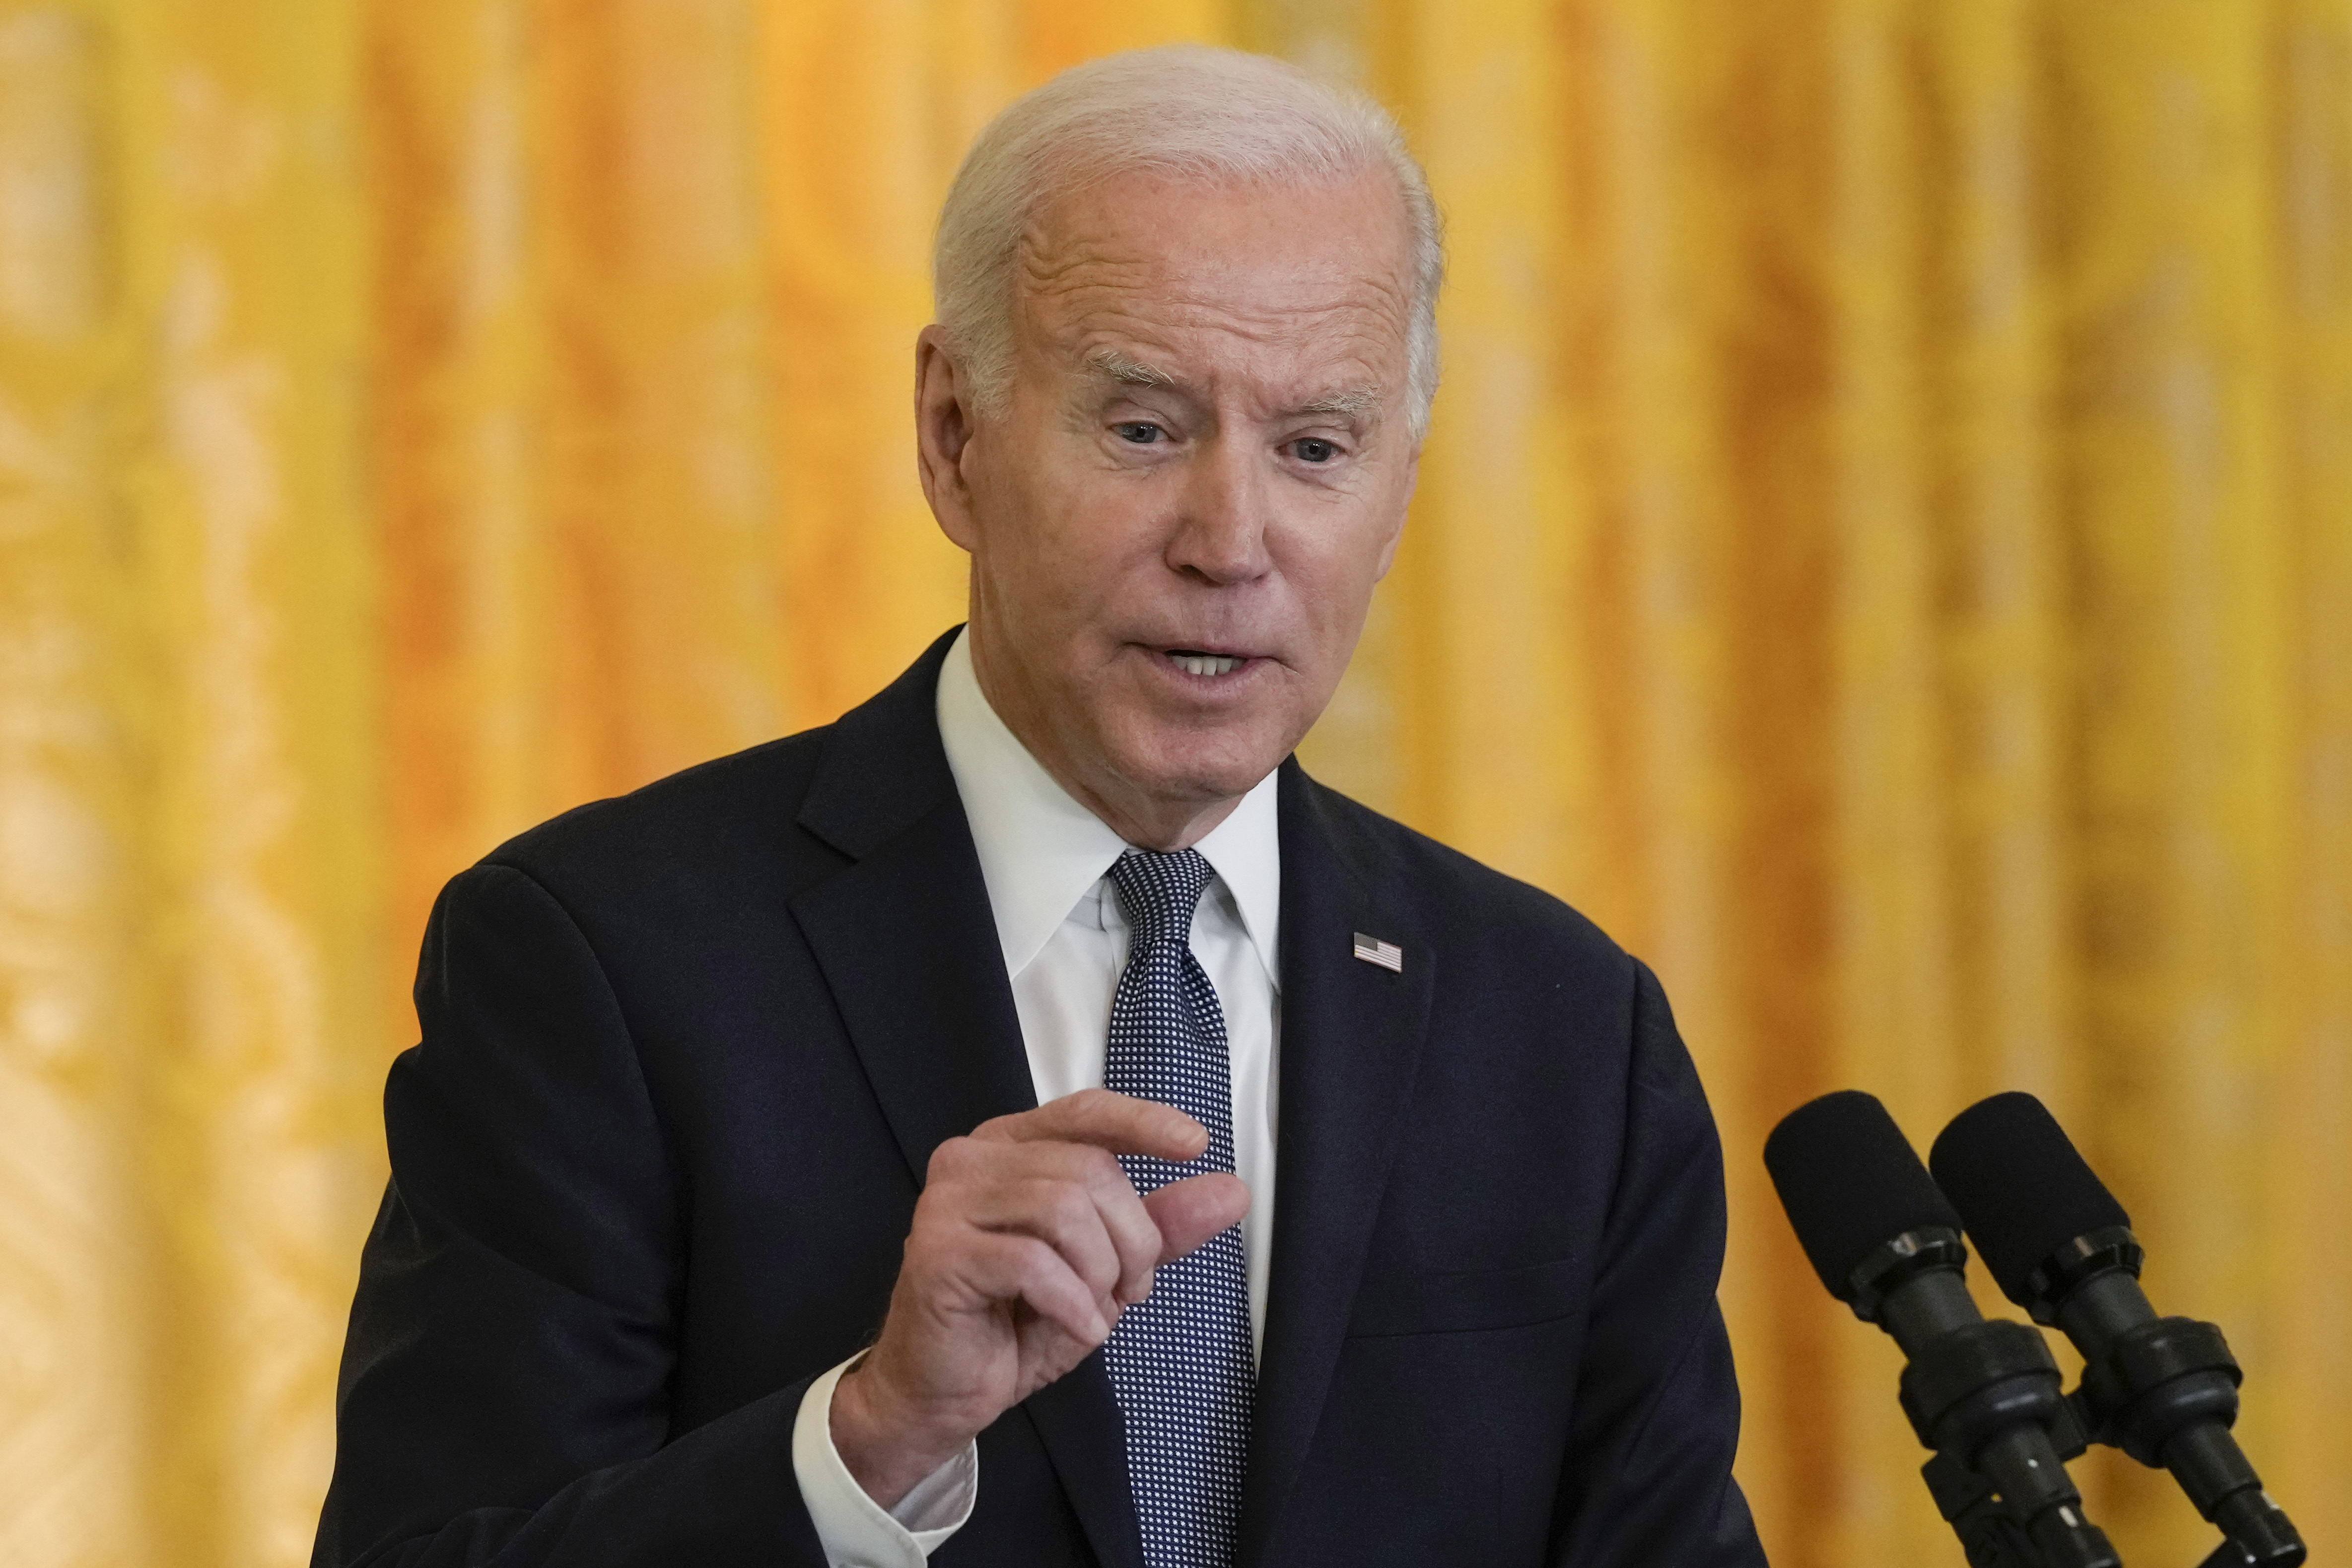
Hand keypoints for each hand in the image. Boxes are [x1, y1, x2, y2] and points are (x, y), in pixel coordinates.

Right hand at [829, 1088, 1249, 1508]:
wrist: (942, 1392)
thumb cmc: (1015, 1323)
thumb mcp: (1104, 1270)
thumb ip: (1160, 1227)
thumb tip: (1231, 1192)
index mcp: (1009, 1149)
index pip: (1084, 1112)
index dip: (1142, 1122)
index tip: (1193, 1145)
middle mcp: (971, 1161)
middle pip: (1088, 1169)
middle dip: (1132, 1237)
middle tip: (1129, 1288)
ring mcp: (947, 1204)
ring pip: (1064, 1208)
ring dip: (1101, 1270)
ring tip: (1096, 1307)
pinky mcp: (937, 1254)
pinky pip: (1033, 1262)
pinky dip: (1072, 1301)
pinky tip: (1076, 1325)